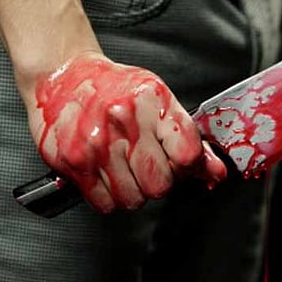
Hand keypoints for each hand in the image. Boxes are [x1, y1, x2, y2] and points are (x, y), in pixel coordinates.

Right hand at [27, 52, 226, 212]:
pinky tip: (107, 174)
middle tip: (149, 165)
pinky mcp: (73, 162)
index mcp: (153, 103)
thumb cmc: (116, 89)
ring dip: (133, 191)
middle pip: (161, 185)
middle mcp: (124, 121)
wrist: (65, 76)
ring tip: (125, 167)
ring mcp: (97, 143)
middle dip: (160, 181)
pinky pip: (105, 204)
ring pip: (133, 199)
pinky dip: (109, 197)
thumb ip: (190, 140)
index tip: (180, 160)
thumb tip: (217, 173)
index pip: (188, 155)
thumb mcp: (160, 103)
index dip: (187, 166)